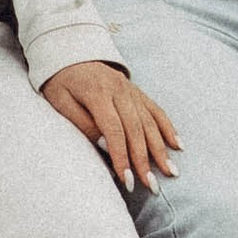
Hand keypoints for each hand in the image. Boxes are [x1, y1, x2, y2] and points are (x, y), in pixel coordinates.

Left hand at [43, 62, 179, 194]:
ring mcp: (131, 90)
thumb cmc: (61, 82)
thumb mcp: (60, 101)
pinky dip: (168, 128)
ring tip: (171, 172)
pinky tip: (178, 145)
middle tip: (152, 186)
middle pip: (136, 130)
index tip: (127, 180)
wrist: (70, 52)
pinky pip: (156, 110)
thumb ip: (82, 123)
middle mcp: (119, 90)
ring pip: (150, 122)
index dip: (122, 157)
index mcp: (98, 93)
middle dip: (145, 160)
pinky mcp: (137, 91)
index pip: (114, 130)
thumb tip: (106, 146)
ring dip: (161, 149)